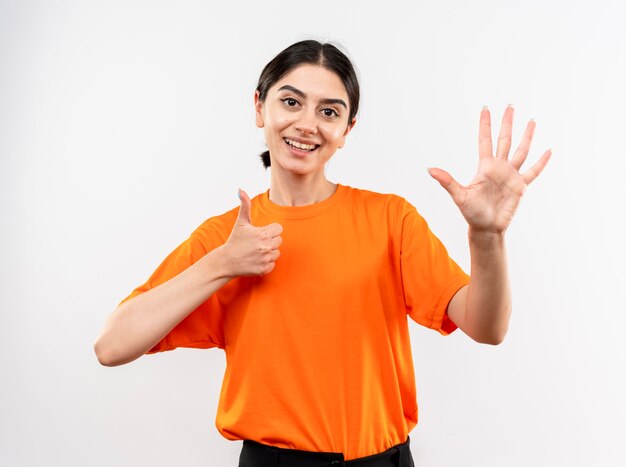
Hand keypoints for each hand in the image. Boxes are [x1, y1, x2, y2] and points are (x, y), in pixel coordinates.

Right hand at [221, 189, 282, 276]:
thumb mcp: (241, 222)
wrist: (226, 261)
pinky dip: (266, 263)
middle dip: (270, 241)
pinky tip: (256, 260)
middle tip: (257, 243)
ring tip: (256, 251)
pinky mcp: (264, 269)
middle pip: (279, 241)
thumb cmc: (235, 240)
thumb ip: (245, 205)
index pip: (279, 229)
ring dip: (269, 252)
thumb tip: (240, 189)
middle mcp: (265, 246)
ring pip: (277, 253)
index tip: (261, 233)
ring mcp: (265, 258)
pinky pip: (273, 264)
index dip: (270, 230)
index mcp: (263, 233)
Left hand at [428, 105, 550, 233]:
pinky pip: (533, 171)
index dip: (485, 125)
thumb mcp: (459, 195)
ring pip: (521, 151)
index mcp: (485, 167)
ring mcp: (511, 176)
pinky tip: (549, 150)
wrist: (487, 228)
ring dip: (527, 136)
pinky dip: (542, 162)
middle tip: (510, 105)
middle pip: (505, 140)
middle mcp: (499, 168)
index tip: (485, 109)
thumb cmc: (471, 213)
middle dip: (507, 123)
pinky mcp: (521, 186)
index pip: (485, 140)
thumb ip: (447, 181)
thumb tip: (429, 170)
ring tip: (531, 121)